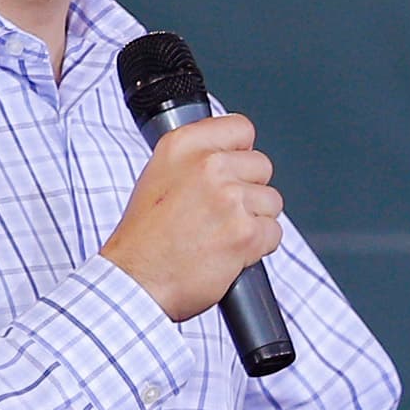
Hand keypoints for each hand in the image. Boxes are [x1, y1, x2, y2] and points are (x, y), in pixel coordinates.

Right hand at [100, 115, 281, 322]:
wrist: (136, 281)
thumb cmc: (144, 238)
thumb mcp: (159, 176)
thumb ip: (196, 159)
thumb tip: (232, 152)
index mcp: (182, 146)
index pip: (240, 128)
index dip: (240, 152)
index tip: (231, 170)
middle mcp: (207, 166)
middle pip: (261, 166)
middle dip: (248, 191)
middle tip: (218, 214)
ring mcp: (229, 198)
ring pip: (271, 201)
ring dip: (253, 221)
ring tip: (218, 235)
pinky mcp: (245, 232)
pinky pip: (274, 232)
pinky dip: (257, 247)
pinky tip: (227, 252)